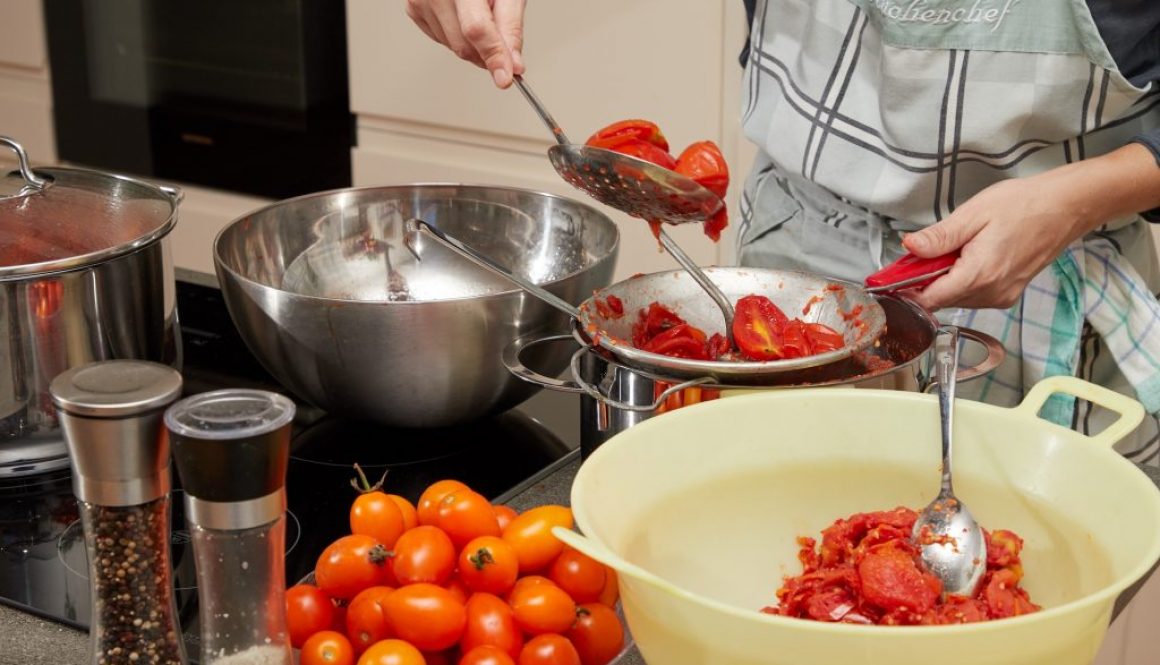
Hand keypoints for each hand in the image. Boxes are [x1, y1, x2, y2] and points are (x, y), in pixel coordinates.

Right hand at [405, 0, 526, 87]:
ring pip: (453, 48)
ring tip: (481, 14)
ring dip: (474, 45)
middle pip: (464, 45)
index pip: (476, 29)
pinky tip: (463, 17)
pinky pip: (441, 40)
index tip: (505, 77)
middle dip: (488, 54)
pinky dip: (458, 37)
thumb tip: (513, 64)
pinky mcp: (414, 10)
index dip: (493, 55)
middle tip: (504, 43)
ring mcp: (420, 1)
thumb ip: (511, 27)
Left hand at [902, 143, 1159, 309]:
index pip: (928, 299)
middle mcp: (992, 293)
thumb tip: (908, 247)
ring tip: (949, 250)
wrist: (1066, 207)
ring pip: (955, 299)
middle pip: (939, 300)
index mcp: (980, 275)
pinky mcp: (1008, 294)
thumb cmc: (1024, 205)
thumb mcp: (973, 214)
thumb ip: (939, 237)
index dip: (905, 289)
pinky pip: (973, 295)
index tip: (891, 276)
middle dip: (923, 281)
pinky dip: (961, 280)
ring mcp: (1002, 296)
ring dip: (942, 280)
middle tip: (919, 254)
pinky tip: (966, 257)